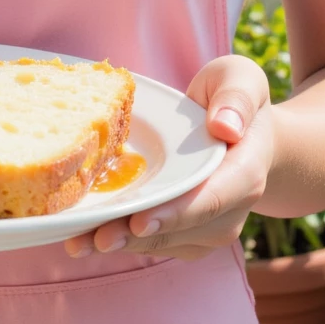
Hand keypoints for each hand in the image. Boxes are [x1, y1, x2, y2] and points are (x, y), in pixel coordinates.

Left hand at [65, 55, 273, 260]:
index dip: (175, 213)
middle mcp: (230, 208)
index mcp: (244, 171)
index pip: (212, 199)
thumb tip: (225, 126)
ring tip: (79, 243)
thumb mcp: (241, 79)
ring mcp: (208, 225)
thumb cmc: (233, 99)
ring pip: (163, 241)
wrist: (243, 131)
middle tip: (96, 238)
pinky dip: (120, 239)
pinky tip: (84, 237)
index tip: (139, 221)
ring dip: (121, 244)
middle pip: (180, 229)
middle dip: (136, 236)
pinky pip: (153, 240)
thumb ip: (236, 97)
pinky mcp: (186, 232)